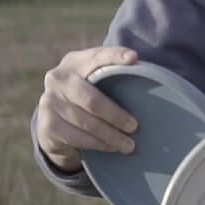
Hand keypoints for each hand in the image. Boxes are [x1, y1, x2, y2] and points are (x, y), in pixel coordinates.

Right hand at [36, 46, 138, 172]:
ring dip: (111, 136)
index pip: (97, 56)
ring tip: (129, 144)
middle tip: (135, 126)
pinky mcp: (47, 125)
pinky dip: (99, 144)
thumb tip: (157, 81)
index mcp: (75, 62)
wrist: (54, 118)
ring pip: (86, 123)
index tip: (134, 59)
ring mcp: (49, 102)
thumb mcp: (96, 80)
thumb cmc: (88, 93)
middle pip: (92, 100)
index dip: (115, 56)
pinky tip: (112, 147)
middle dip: (116, 115)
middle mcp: (58, 78)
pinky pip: (78, 138)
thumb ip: (114, 74)